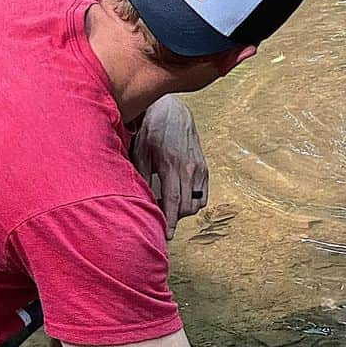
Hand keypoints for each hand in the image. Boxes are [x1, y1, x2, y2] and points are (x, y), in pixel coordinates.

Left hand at [131, 95, 207, 239]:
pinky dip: (194, 202)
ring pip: (197, 203)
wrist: (172, 111)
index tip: (167, 235)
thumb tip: (140, 200)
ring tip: (169, 206)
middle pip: (187, 206)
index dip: (170, 221)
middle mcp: (189, 168)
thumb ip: (142, 176)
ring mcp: (199, 168)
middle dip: (175, 218)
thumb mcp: (141, 151)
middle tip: (162, 218)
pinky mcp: (204, 167)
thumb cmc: (152, 130)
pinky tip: (180, 198)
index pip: (173, 201)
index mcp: (171, 165)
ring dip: (184, 211)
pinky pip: (203, 194)